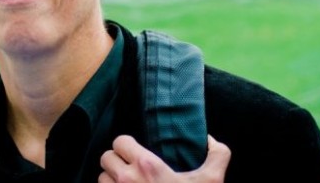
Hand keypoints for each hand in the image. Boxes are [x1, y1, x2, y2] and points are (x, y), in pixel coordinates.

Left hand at [99, 134, 230, 182]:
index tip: (136, 151)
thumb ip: (217, 156)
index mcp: (146, 166)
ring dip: (110, 180)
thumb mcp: (212, 182)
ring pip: (102, 179)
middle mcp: (126, 180)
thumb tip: (210, 140)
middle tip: (130, 167)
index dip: (127, 144)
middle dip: (116, 160)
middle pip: (106, 158)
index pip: (119, 141)